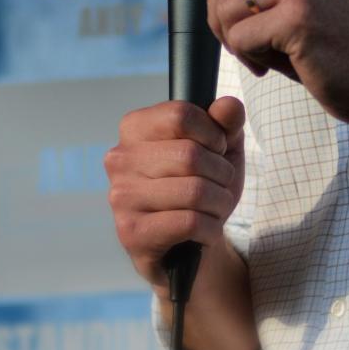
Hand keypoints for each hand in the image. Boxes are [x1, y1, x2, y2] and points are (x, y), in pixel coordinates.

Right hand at [104, 95, 244, 287]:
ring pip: (194, 191)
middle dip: (221, 174)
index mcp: (135, 128)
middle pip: (190, 155)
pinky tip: (205, 232)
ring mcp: (121, 197)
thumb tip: (229, 106)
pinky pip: (189, 223)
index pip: (181, 115)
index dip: (213, 133)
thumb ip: (227, 121)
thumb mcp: (222, 148)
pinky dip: (210, 228)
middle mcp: (119, 159)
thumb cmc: (203, 185)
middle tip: (220, 186)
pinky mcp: (131, 233)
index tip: (216, 149)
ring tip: (214, 209)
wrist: (192, 243)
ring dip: (219, 203)